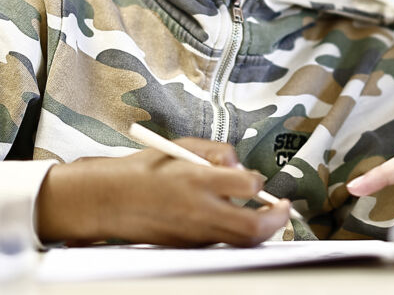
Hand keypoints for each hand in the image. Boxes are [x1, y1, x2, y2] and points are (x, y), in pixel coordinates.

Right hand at [36, 138, 290, 246]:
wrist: (107, 201)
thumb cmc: (143, 170)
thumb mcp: (180, 147)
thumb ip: (215, 152)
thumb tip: (240, 166)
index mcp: (196, 179)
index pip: (247, 185)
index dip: (259, 183)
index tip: (257, 180)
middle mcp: (198, 209)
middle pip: (252, 226)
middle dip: (277, 219)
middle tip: (286, 209)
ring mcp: (194, 233)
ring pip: (241, 240)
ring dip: (261, 229)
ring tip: (269, 216)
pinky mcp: (188, 245)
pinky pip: (222, 241)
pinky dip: (235, 233)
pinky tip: (234, 220)